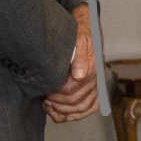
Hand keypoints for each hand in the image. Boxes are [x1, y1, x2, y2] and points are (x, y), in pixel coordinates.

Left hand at [45, 4, 97, 122]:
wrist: (87, 26)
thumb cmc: (81, 32)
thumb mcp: (80, 39)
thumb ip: (80, 58)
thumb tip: (79, 75)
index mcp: (90, 69)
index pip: (71, 90)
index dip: (55, 94)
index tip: (45, 92)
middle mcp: (94, 79)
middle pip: (75, 102)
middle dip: (58, 104)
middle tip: (45, 99)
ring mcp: (94, 84)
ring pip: (82, 108)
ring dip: (65, 112)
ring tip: (51, 106)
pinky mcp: (93, 87)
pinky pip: (89, 107)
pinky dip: (77, 114)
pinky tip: (64, 114)